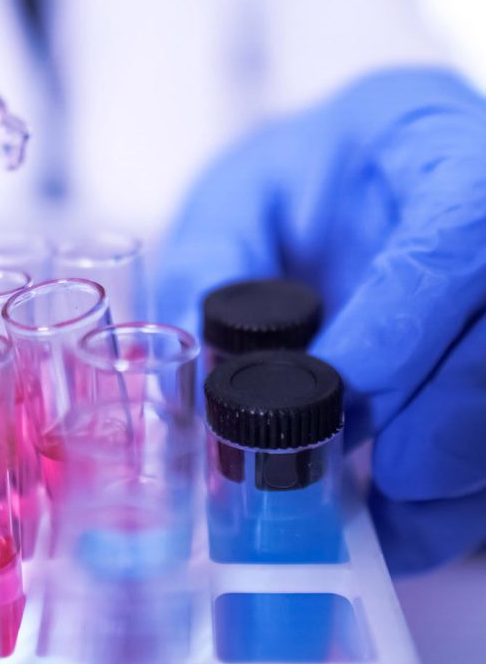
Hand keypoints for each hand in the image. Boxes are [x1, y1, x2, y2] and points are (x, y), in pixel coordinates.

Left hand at [156, 68, 485, 572]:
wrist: (355, 187)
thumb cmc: (299, 185)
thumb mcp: (237, 199)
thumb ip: (214, 265)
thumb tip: (205, 371)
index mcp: (425, 147)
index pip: (457, 233)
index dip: (406, 326)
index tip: (341, 402)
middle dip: (438, 425)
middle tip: (363, 484)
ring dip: (452, 478)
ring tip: (378, 516)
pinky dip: (457, 499)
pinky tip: (403, 517)